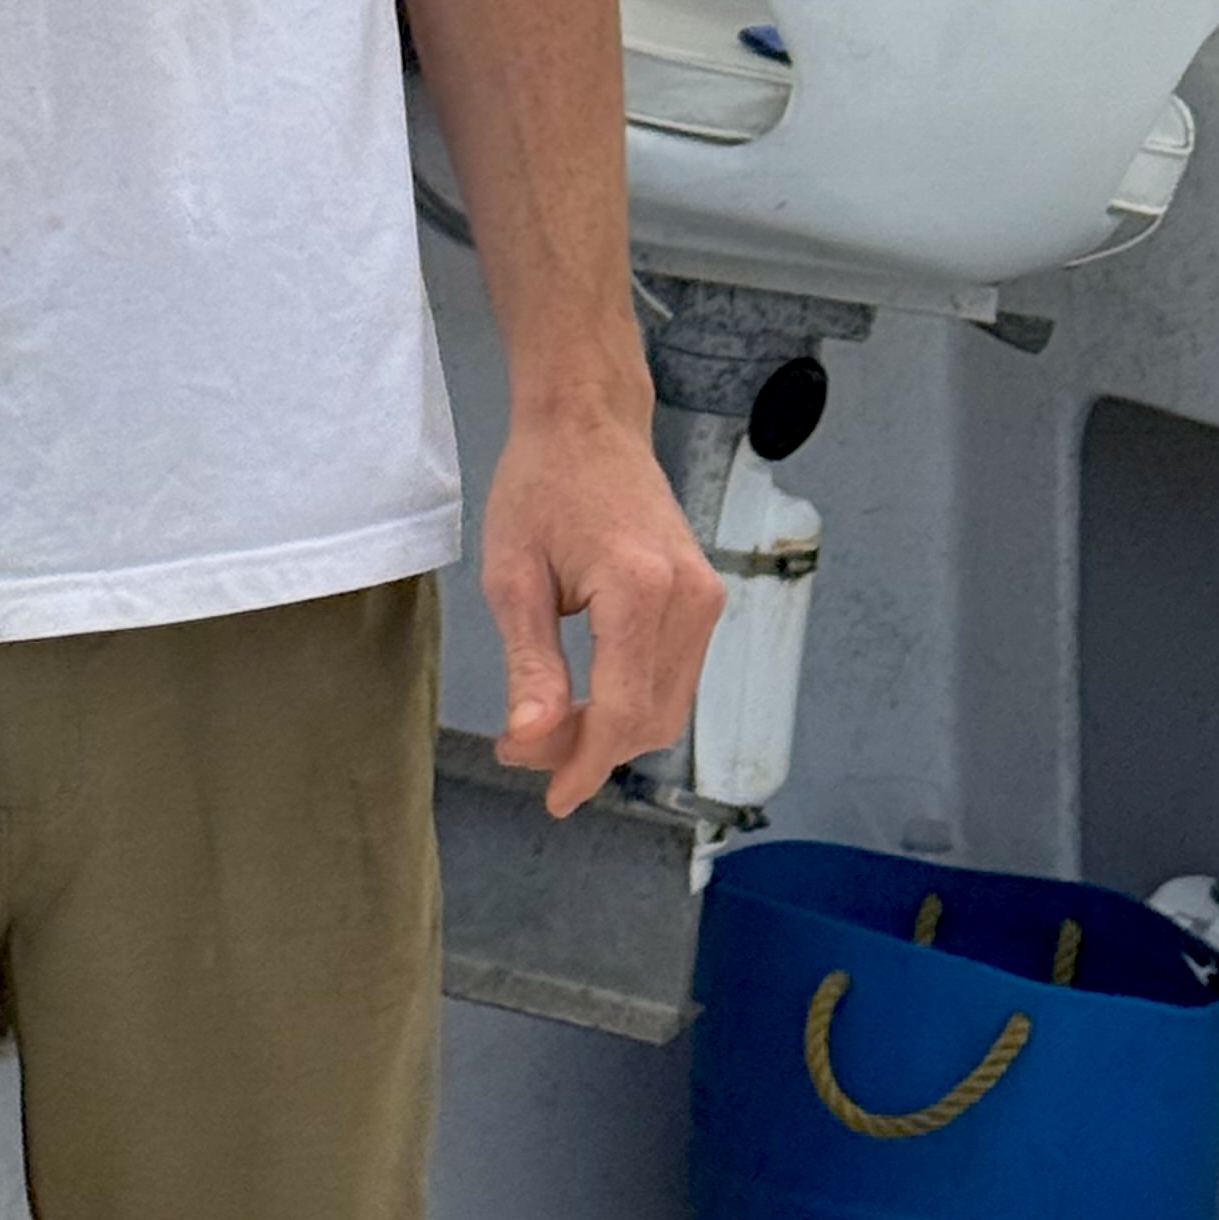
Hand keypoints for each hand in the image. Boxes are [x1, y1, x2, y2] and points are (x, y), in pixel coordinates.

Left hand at [481, 404, 722, 818]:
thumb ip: (530, 666)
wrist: (587, 422)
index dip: (586, 764)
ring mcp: (705, 598)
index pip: (625, 711)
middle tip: (524, 749)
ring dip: (613, 731)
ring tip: (546, 725)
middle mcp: (688, 598)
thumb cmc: (540, 485)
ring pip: (669, 706)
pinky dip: (634, 700)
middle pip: (652, 718)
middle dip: (591, 750)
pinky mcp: (704, 597)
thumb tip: (533, 743)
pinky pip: (676, 676)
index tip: (552, 797)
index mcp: (639, 588)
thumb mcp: (513, 576)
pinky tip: (584, 698)